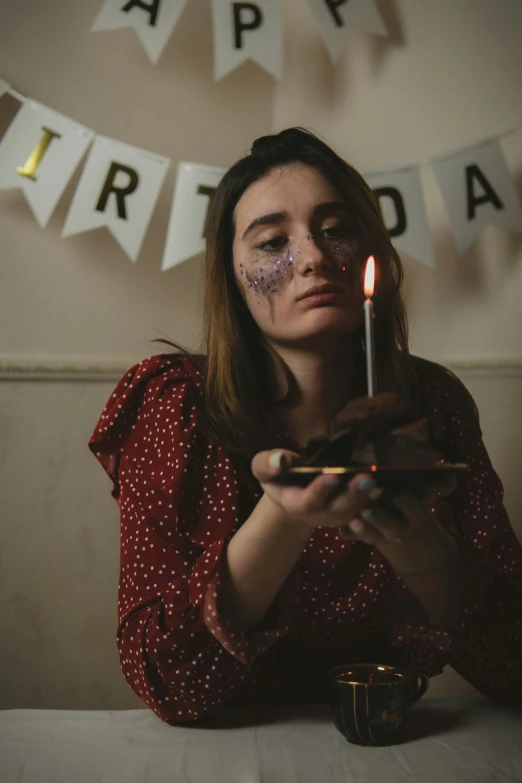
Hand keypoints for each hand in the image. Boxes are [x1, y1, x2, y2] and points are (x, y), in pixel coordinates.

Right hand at [251, 448, 385, 532]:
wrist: (294, 490)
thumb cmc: (278, 476)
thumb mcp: (263, 468)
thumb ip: (266, 464)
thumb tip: (281, 459)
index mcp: (295, 503)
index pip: (308, 501)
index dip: (320, 490)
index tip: (332, 475)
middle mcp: (318, 514)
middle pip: (338, 508)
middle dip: (353, 494)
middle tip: (367, 478)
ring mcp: (337, 515)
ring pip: (355, 509)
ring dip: (369, 496)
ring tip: (379, 479)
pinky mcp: (351, 511)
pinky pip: (366, 509)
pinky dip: (376, 498)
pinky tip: (388, 483)